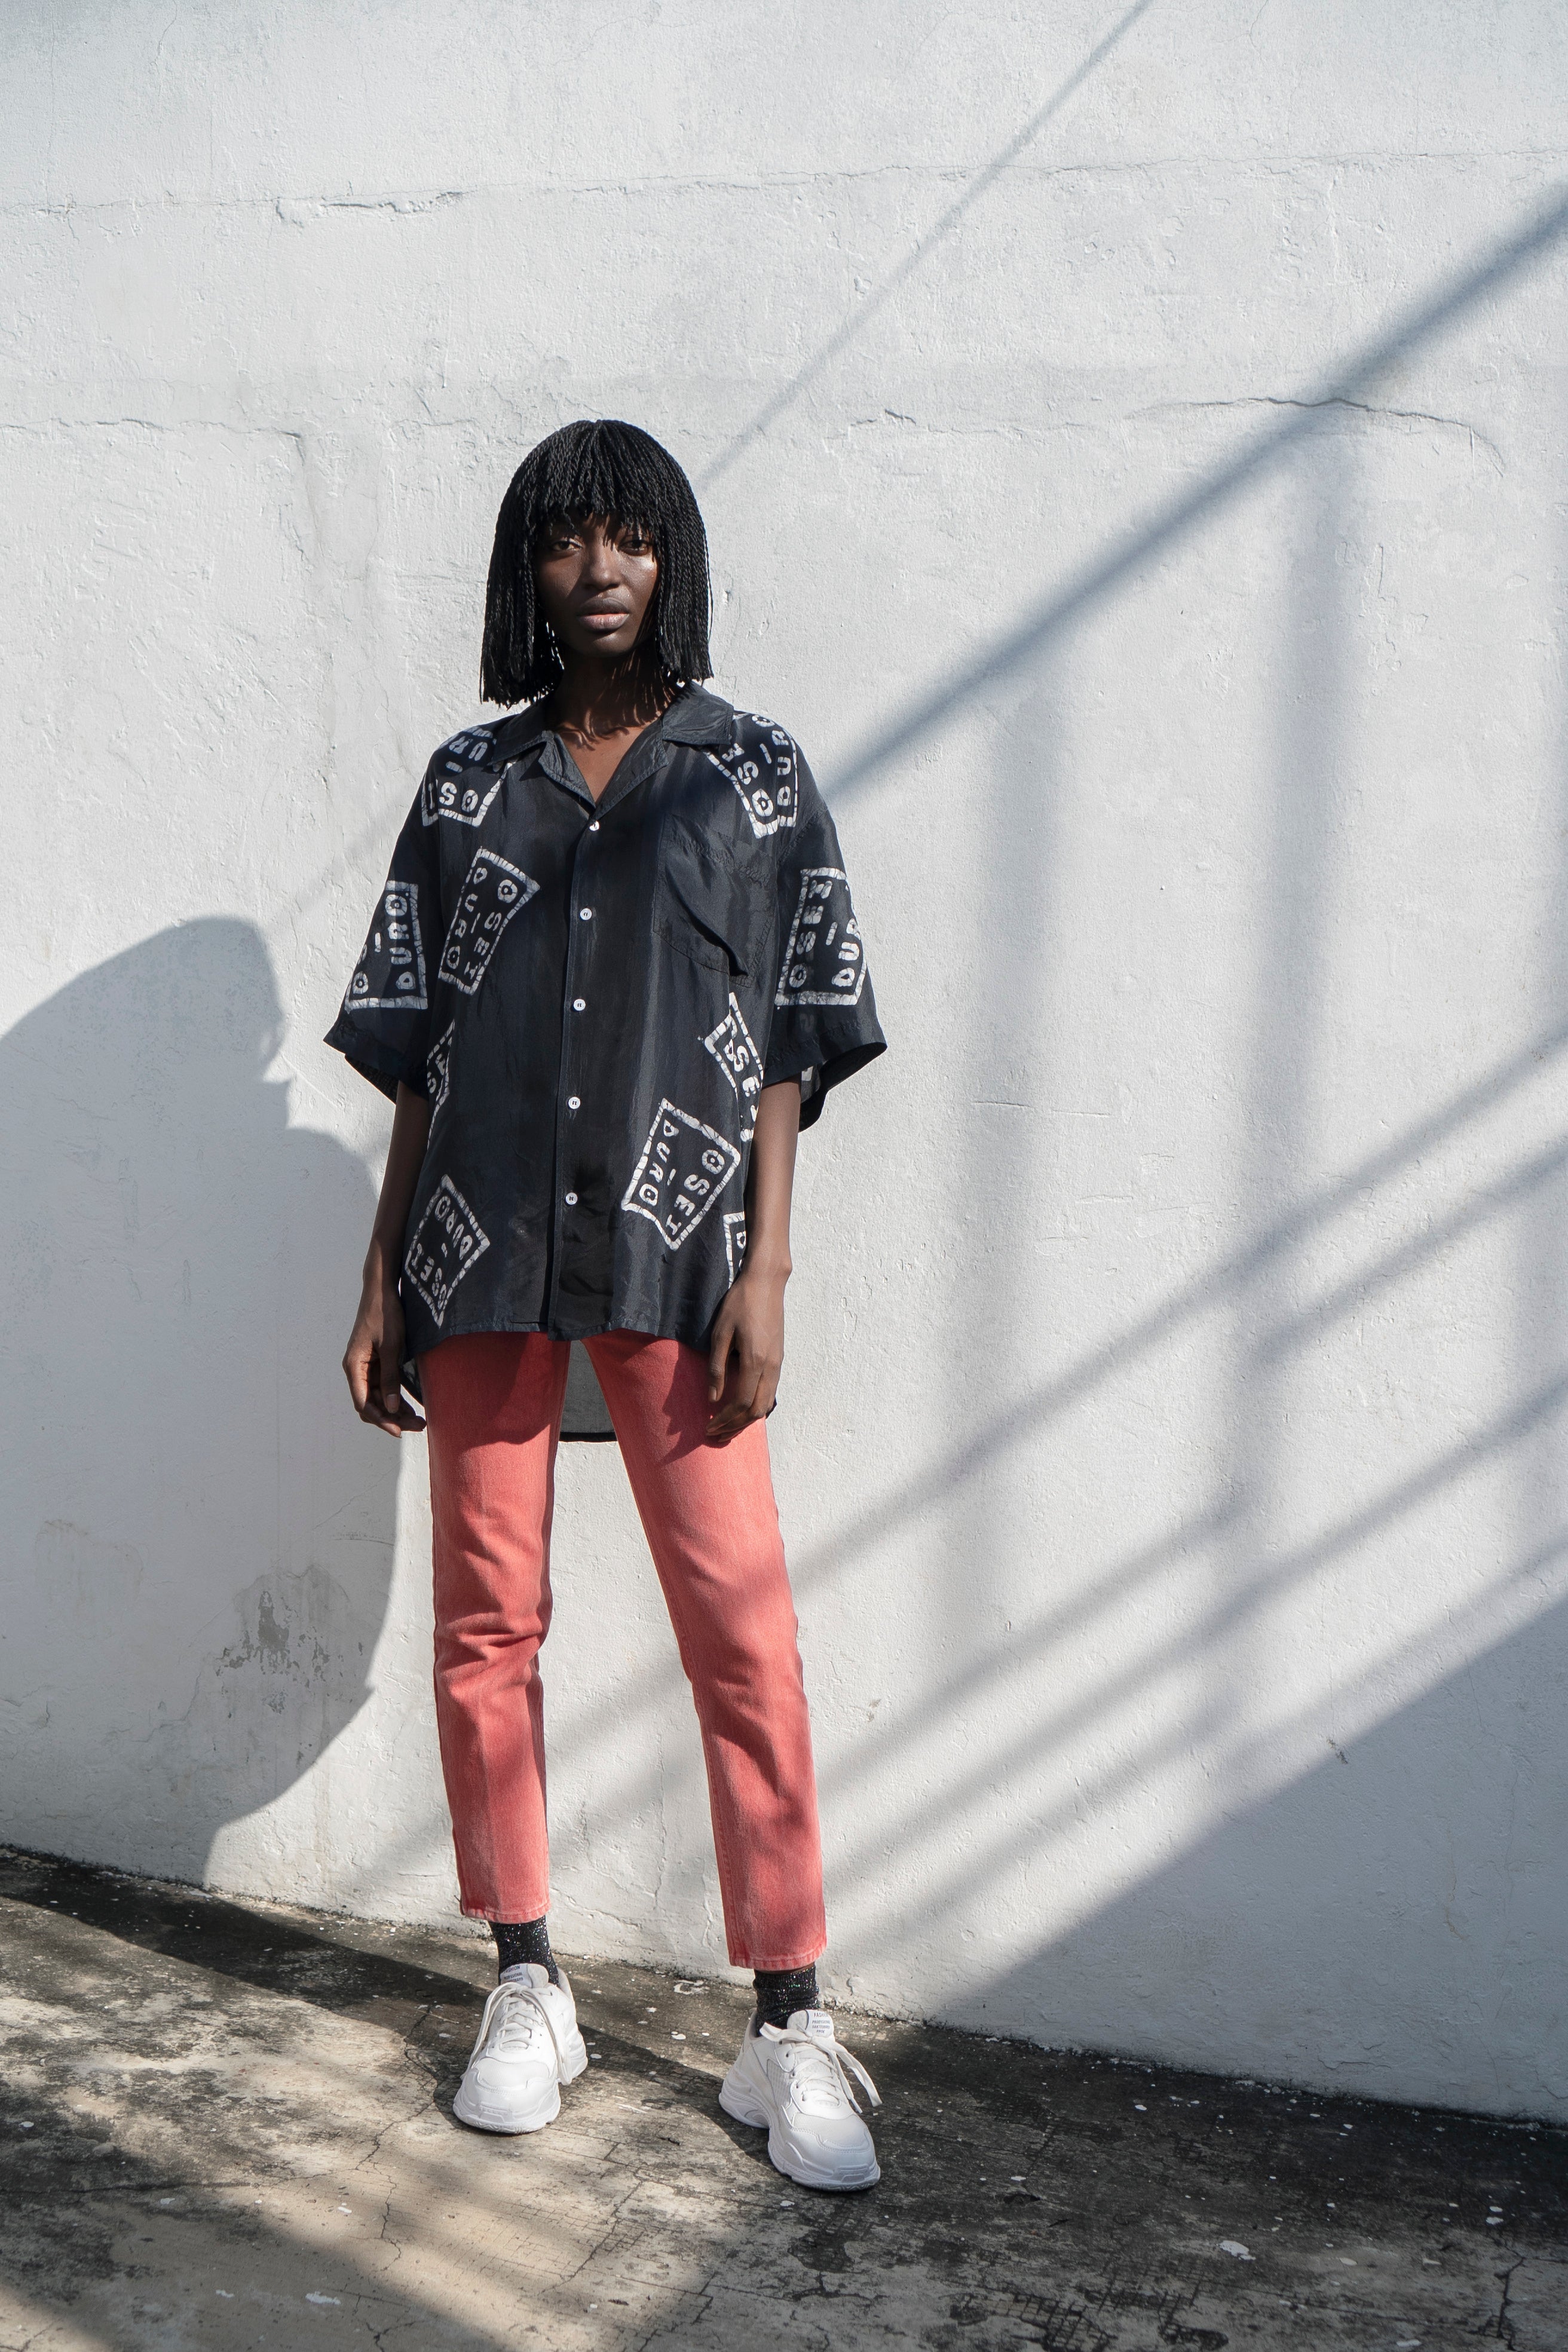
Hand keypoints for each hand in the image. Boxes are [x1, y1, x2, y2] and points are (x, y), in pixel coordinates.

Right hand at [343, 1270, 425, 1436]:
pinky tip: (414, 1406)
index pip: (363, 1403)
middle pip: (371, 1404)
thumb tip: (393, 1408)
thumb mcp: (392, 1346)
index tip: (399, 1431)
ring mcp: (366, 1366)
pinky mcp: (377, 1362)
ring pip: (379, 1397)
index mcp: (354, 1366)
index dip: (381, 1420)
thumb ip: (391, 1377)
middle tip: (418, 1426)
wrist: (382, 1290)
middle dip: (392, 1418)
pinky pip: (385, 1386)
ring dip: (397, 1410)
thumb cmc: (385, 1314)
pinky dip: (398, 1397)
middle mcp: (357, 1370)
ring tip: (420, 1420)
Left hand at [706, 1265, 785, 1445]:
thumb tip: (712, 1399)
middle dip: (734, 1426)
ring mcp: (778, 1363)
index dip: (724, 1420)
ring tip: (726, 1426)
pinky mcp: (778, 1359)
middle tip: (714, 1434)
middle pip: (756, 1411)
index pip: (741, 1403)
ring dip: (745, 1420)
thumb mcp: (720, 1334)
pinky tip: (739, 1407)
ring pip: (766, 1404)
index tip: (708, 1428)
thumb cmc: (740, 1304)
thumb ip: (716, 1368)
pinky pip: (769, 1392)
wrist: (766, 1283)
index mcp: (755, 1361)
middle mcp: (771, 1366)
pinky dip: (755, 1407)